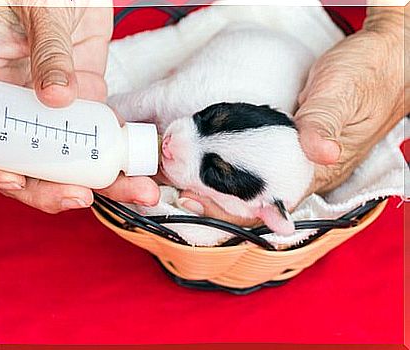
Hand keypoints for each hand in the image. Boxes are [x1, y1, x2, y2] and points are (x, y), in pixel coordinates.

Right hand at [0, 3, 159, 213]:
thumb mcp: (38, 11)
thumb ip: (47, 51)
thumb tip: (56, 98)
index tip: (12, 180)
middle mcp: (14, 105)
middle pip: (20, 165)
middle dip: (48, 190)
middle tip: (79, 196)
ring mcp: (50, 109)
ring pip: (63, 161)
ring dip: (95, 183)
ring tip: (132, 190)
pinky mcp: (84, 105)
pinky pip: (96, 140)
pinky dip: (118, 159)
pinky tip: (139, 168)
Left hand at [178, 6, 405, 224]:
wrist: (382, 61)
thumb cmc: (366, 76)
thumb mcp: (342, 94)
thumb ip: (325, 123)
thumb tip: (318, 152)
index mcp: (320, 169)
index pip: (270, 204)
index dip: (231, 207)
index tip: (197, 200)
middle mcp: (307, 172)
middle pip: (256, 199)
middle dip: (216, 198)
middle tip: (180, 188)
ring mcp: (298, 159)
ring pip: (254, 183)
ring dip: (220, 183)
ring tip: (185, 177)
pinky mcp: (291, 144)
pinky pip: (258, 163)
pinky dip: (231, 164)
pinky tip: (210, 159)